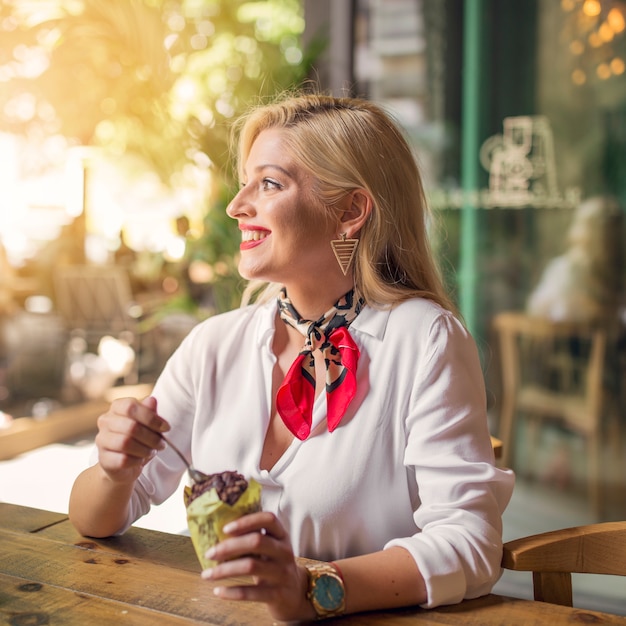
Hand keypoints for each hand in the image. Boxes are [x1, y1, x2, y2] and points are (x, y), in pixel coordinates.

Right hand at [94, 396, 169, 484]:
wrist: (123, 464)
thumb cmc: (138, 439)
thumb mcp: (148, 424)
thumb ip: (150, 412)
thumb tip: (152, 400)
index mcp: (116, 407)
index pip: (130, 406)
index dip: (151, 417)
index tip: (166, 428)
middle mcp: (105, 421)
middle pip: (130, 426)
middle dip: (151, 437)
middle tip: (161, 444)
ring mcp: (101, 440)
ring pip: (125, 443)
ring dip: (145, 449)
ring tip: (152, 452)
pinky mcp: (103, 459)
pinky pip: (122, 460)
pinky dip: (137, 461)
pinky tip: (141, 460)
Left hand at [200, 511, 314, 621]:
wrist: (294, 593)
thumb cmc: (273, 564)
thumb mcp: (270, 547)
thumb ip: (252, 538)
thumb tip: (216, 532)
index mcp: (281, 535)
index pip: (268, 519)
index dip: (247, 521)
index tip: (225, 528)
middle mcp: (284, 551)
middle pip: (256, 541)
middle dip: (229, 546)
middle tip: (209, 553)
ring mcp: (283, 573)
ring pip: (251, 566)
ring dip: (224, 570)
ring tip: (206, 574)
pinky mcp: (278, 594)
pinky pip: (252, 592)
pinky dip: (232, 592)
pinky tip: (218, 591)